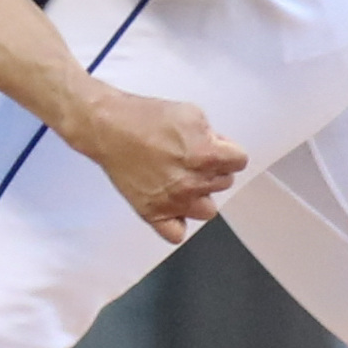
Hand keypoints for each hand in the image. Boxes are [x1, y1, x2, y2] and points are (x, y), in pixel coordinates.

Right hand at [63, 83, 247, 242]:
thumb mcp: (191, 113)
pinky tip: (173, 207)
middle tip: (190, 158)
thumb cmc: (145, 117)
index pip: (239, 162)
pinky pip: (176, 234)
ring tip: (183, 181)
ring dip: (200, 196)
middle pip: (224, 183)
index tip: (215, 148)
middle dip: (213, 169)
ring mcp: (173, 202)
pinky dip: (177, 223)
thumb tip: (218, 149)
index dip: (228, 151)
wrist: (108, 128)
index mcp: (206, 156)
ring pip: (207, 211)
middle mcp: (192, 183)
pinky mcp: (152, 213)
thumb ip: (212, 135)